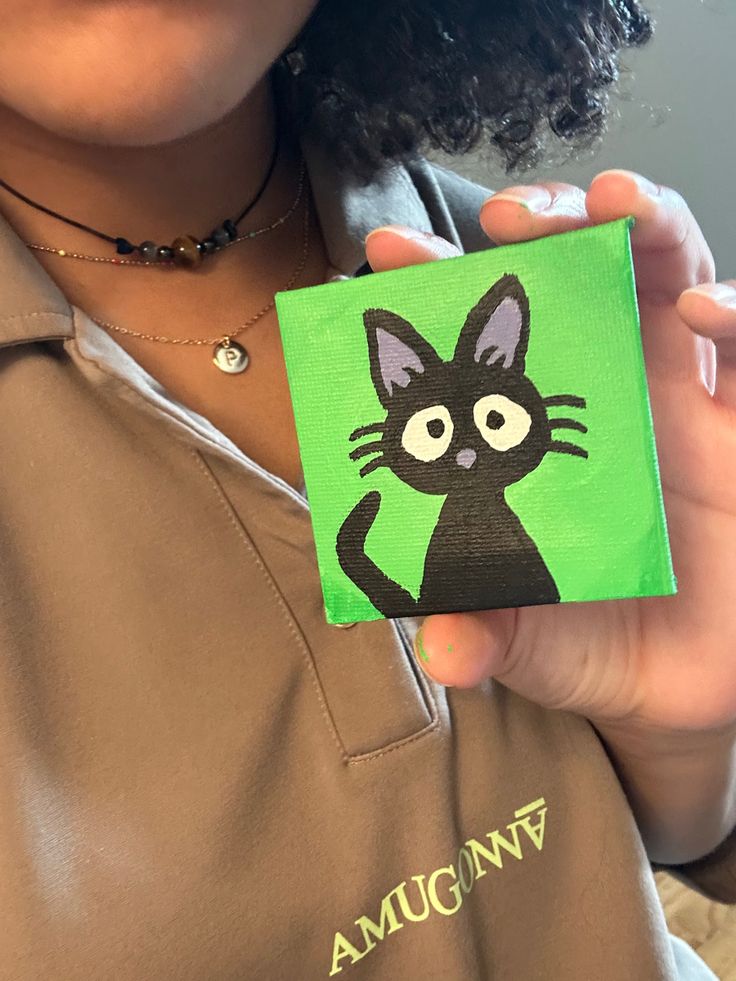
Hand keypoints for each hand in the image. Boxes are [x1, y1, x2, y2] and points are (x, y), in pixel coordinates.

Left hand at [365, 169, 735, 756]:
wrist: (686, 685)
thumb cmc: (595, 642)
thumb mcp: (533, 641)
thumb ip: (489, 631)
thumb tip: (442, 643)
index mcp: (540, 432)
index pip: (489, 340)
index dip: (444, 290)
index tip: (389, 255)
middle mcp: (613, 398)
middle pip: (587, 275)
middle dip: (551, 226)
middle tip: (509, 215)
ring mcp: (691, 406)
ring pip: (678, 278)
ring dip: (650, 229)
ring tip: (618, 205)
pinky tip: (709, 309)